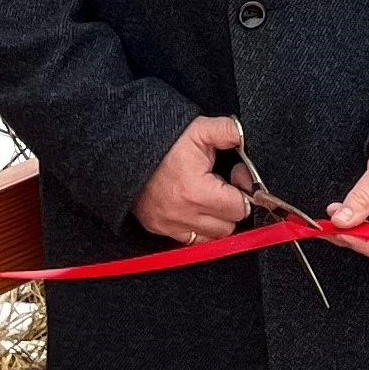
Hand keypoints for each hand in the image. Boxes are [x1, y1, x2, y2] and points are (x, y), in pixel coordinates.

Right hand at [132, 114, 250, 243]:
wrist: (123, 150)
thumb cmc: (162, 143)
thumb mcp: (199, 129)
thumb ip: (228, 132)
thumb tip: (245, 140)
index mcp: (196, 193)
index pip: (240, 208)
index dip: (245, 191)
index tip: (237, 177)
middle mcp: (182, 215)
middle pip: (228, 226)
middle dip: (232, 206)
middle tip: (224, 187)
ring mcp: (168, 225)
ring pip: (211, 237)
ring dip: (216, 219)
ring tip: (209, 197)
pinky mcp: (158, 228)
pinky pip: (190, 240)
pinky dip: (198, 228)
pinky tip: (196, 208)